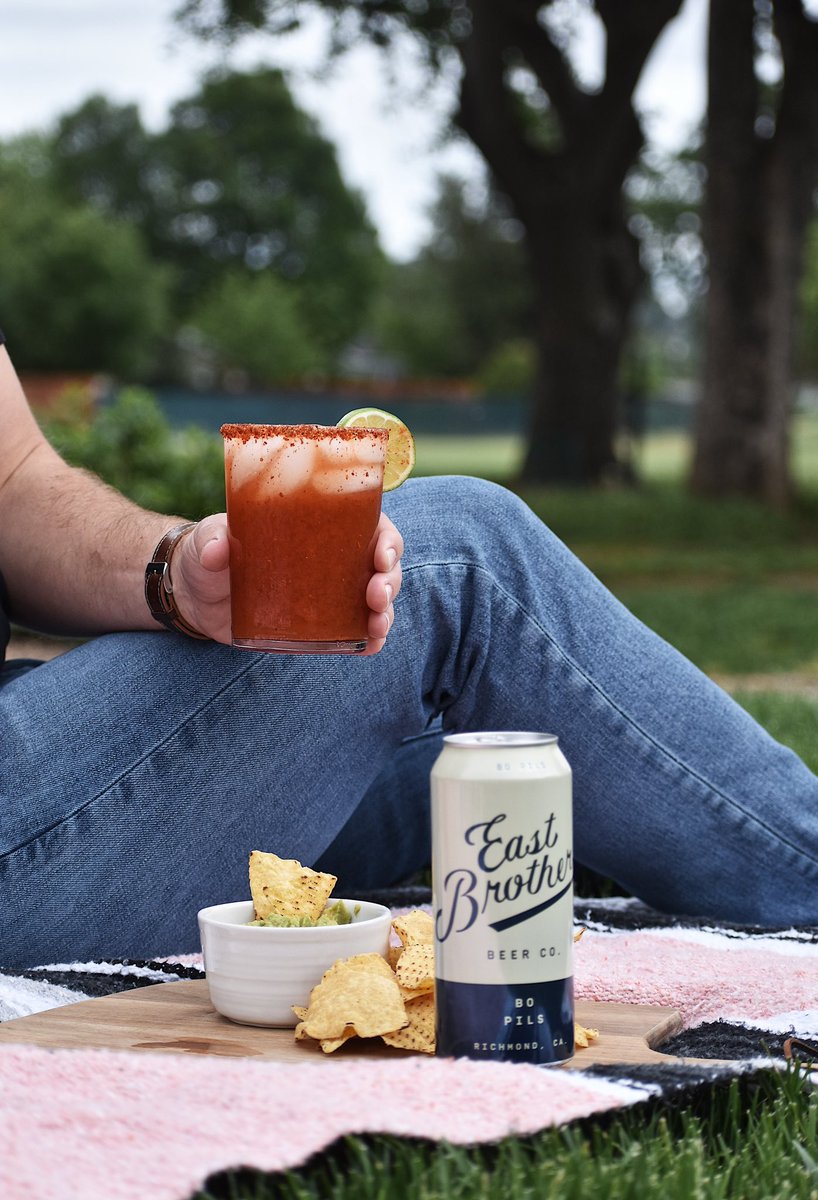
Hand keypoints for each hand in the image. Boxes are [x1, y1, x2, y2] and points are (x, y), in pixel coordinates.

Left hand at [169, 511, 404, 652]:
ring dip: (385, 613)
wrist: (195, 594)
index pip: (370, 526)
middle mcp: (334, 559)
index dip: (387, 539)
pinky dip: (368, 641)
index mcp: (320, 526)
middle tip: (376, 595)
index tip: (381, 553)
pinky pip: (354, 633)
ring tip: (376, 626)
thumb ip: (213, 540)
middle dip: (389, 581)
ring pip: (376, 601)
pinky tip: (370, 646)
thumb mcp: (208, 539)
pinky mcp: (320, 626)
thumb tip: (216, 551)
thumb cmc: (208, 553)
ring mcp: (330, 595)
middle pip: (383, 566)